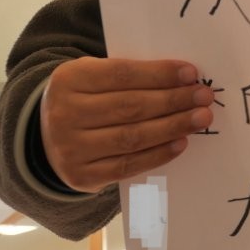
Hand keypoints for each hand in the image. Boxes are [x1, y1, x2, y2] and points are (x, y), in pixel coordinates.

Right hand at [40, 57, 213, 192]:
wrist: (46, 138)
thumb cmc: (85, 99)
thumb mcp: (94, 76)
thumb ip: (129, 76)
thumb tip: (182, 79)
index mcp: (69, 79)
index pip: (122, 74)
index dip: (159, 74)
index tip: (191, 73)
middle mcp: (65, 114)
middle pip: (131, 107)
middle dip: (173, 101)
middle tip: (203, 97)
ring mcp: (71, 148)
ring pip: (132, 137)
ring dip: (173, 127)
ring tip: (200, 118)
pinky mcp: (81, 176)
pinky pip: (128, 165)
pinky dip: (158, 154)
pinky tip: (181, 143)